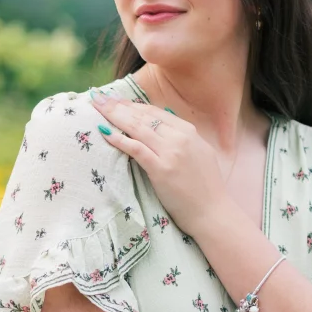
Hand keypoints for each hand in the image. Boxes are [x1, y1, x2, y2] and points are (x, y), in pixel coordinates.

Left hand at [89, 92, 230, 235]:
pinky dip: (120, 140)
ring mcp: (171, 152)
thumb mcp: (199, 154)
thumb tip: (166, 118)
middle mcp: (180, 137)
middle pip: (143, 116)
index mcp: (189, 131)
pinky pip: (136, 149)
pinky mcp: (162, 169)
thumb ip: (183, 138)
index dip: (133, 105)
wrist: (213, 213)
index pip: (155, 112)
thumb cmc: (206, 189)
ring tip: (97, 107)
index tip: (116, 100)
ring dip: (115, 116)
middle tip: (99, 98)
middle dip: (118, 105)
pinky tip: (105, 132)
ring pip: (138, 128)